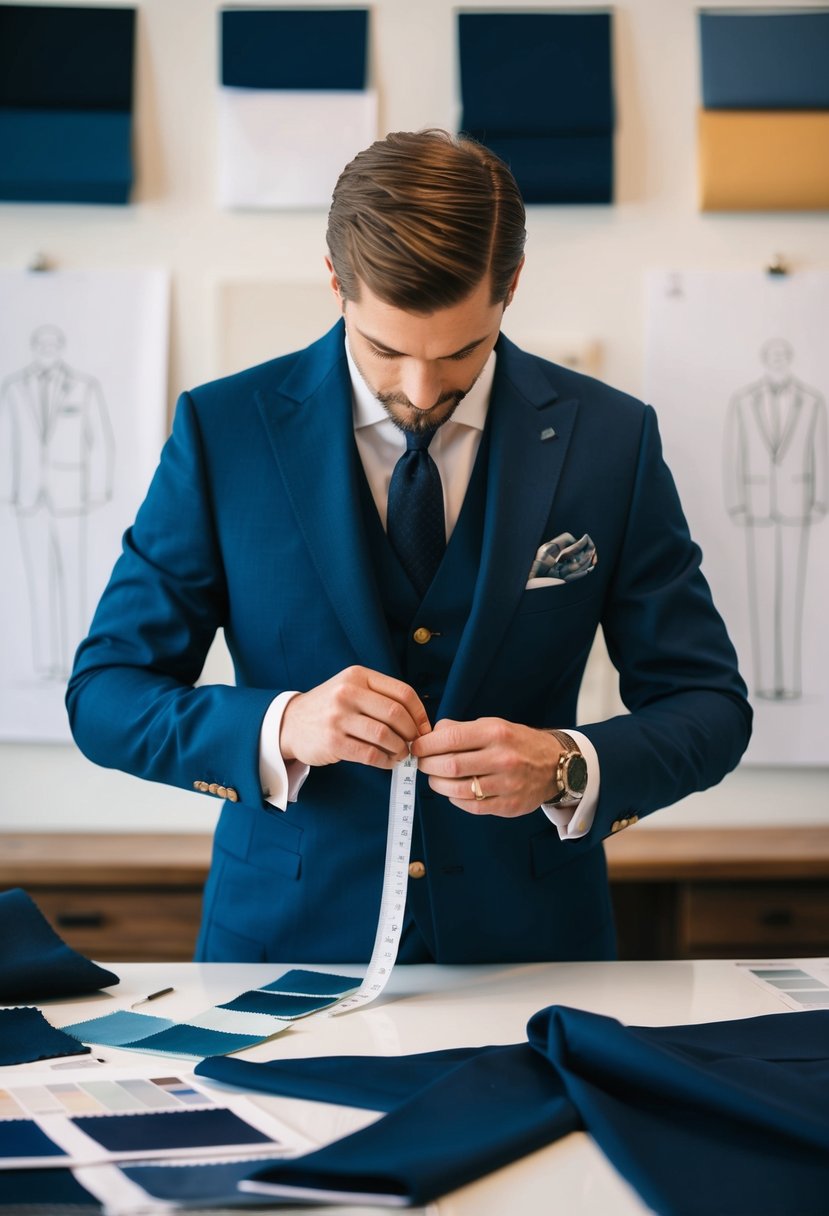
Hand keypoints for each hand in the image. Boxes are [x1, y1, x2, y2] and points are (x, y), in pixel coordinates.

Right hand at [279, 666, 430, 768]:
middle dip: (411, 733)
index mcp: (357, 676)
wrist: (291, 723)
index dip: (419, 713)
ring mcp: (338, 717)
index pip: (402, 692)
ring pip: (384, 735)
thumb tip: (417, 719)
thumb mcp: (351, 688)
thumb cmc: (330, 708)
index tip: (424, 728)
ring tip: (401, 754)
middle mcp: (347, 692)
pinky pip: (370, 754)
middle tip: (414, 744)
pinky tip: (387, 762)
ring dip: (400, 749)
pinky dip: (385, 761)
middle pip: (396, 714)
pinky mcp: (333, 741)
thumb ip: (380, 696)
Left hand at [411, 718, 558, 816]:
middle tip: (422, 764)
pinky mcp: (509, 805)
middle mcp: (503, 758)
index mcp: (496, 733)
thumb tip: (431, 735)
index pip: (451, 738)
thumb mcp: (493, 724)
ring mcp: (507, 784)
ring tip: (435, 778)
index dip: (427, 744)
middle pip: (451, 765)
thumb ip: (461, 729)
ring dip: (438, 784)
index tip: (417, 747)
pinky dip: (456, 799)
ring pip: (459, 789)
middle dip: (428, 765)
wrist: (555, 764)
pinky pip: (473, 806)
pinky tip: (453, 792)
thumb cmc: (517, 742)